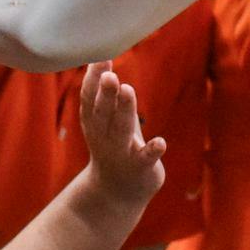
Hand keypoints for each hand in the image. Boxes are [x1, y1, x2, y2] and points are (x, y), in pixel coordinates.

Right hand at [76, 62, 165, 206]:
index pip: (89, 100)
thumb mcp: (105, 120)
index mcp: (94, 123)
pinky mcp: (141, 167)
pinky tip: (161, 142)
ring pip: (122, 131)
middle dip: (105, 94)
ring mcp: (122, 153)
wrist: (116, 194)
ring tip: (127, 90)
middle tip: (109, 74)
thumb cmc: (113, 146)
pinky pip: (146, 159)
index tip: (100, 58)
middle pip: (103, 113)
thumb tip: (101, 55)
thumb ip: (105, 92)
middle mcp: (104, 137)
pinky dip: (153, 150)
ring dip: (124, 110)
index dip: (93, 80)